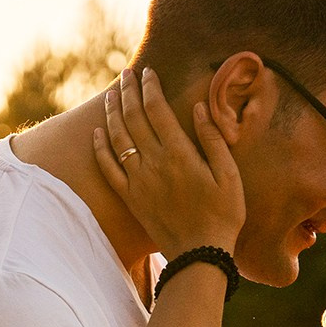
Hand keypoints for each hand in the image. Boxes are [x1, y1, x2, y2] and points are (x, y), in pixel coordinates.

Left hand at [93, 67, 244, 258]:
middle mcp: (154, 163)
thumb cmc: (223, 214)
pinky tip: (96, 133)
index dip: (150, 87)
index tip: (148, 72)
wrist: (200, 254)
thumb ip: (212, 139)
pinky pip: (108, 169)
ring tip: (111, 94)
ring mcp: (138, 181)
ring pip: (117, 139)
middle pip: (134, 118)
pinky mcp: (130, 198)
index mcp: (180, 153)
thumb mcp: (229, 175)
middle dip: (129, 92)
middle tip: (125, 74)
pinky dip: (99, 149)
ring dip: (112, 113)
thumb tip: (198, 108)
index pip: (157, 109)